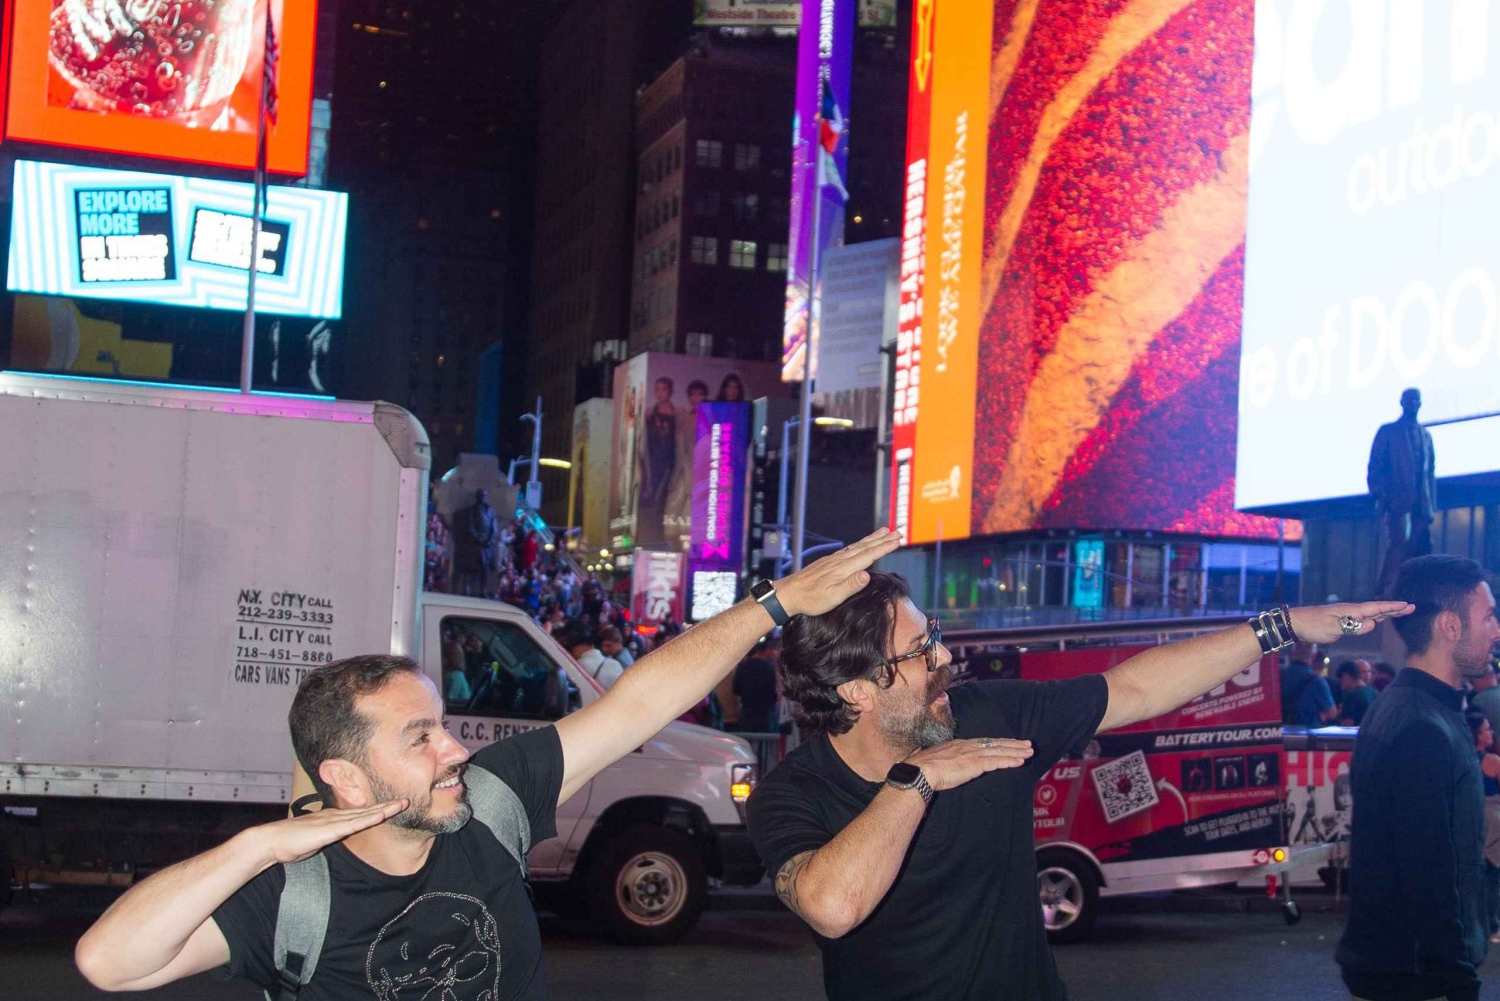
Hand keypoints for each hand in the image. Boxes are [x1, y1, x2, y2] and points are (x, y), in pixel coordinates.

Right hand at [248, 800, 407, 865]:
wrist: (270, 841)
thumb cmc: (288, 843)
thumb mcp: (312, 840)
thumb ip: (323, 838)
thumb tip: (328, 840)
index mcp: (331, 819)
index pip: (358, 814)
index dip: (376, 809)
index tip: (392, 807)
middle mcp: (335, 816)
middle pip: (366, 810)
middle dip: (387, 805)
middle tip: (405, 800)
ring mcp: (333, 821)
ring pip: (364, 813)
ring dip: (384, 808)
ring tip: (402, 804)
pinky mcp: (330, 829)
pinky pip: (354, 823)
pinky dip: (370, 818)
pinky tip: (383, 814)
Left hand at [775, 528, 902, 617]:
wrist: (789, 593)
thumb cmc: (810, 599)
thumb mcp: (832, 597)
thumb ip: (850, 586)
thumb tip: (867, 574)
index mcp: (844, 568)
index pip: (869, 555)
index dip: (884, 548)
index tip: (898, 541)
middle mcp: (840, 560)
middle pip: (865, 547)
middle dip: (882, 540)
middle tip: (898, 532)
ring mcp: (834, 559)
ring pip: (857, 545)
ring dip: (872, 538)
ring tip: (884, 531)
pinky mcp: (829, 561)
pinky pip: (849, 548)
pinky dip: (860, 543)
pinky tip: (861, 543)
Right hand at [905, 738, 1033, 791]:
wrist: (921, 771)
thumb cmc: (923, 767)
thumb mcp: (935, 759)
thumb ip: (943, 759)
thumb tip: (940, 763)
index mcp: (960, 744)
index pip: (984, 742)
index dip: (999, 742)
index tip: (1010, 743)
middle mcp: (968, 746)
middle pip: (996, 743)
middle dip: (1013, 744)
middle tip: (1028, 744)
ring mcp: (973, 754)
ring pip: (999, 751)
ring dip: (1016, 752)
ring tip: (1029, 752)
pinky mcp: (975, 764)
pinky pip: (997, 762)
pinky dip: (1010, 761)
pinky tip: (1020, 762)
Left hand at [1288, 601, 1413, 644]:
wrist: (1295, 623)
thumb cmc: (1312, 626)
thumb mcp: (1332, 629)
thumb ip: (1352, 627)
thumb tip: (1372, 624)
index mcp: (1350, 611)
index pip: (1375, 608)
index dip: (1392, 607)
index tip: (1407, 605)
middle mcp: (1351, 610)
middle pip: (1376, 609)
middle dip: (1394, 608)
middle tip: (1411, 607)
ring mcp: (1346, 614)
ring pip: (1371, 613)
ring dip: (1386, 612)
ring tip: (1401, 611)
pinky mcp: (1342, 619)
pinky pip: (1363, 617)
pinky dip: (1374, 617)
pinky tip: (1378, 619)